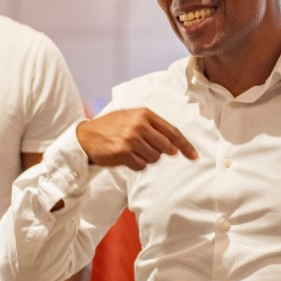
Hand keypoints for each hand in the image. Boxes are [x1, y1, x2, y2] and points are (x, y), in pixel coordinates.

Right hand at [77, 108, 197, 170]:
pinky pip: (141, 165)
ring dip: (145, 158)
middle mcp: (139, 125)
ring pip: (154, 158)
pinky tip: (125, 157)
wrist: (87, 136)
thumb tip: (175, 146)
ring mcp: (131, 139)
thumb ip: (153, 127)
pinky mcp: (123, 152)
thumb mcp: (132, 118)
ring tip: (131, 150)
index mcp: (144, 114)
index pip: (172, 132)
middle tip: (145, 149)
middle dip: (161, 152)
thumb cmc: (112, 127)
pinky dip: (136, 164)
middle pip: (166, 147)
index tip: (194, 156)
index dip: (185, 145)